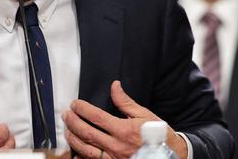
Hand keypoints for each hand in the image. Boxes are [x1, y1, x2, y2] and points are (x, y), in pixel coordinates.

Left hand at [63, 81, 186, 158]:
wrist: (172, 156)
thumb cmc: (158, 135)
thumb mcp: (144, 115)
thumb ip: (125, 102)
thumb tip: (114, 86)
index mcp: (124, 130)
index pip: (96, 117)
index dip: (82, 109)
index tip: (75, 104)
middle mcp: (116, 146)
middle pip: (86, 133)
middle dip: (72, 122)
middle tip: (66, 114)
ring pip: (86, 150)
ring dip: (73, 139)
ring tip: (67, 130)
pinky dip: (82, 155)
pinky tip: (76, 149)